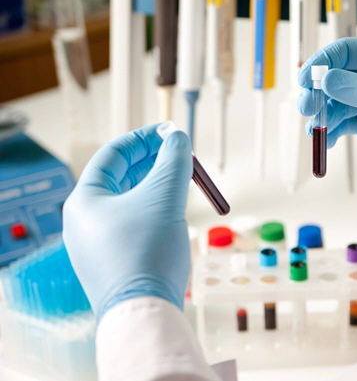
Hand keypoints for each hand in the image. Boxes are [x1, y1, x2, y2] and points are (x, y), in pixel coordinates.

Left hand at [63, 124, 192, 320]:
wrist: (143, 312)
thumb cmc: (146, 253)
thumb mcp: (164, 196)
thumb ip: (173, 161)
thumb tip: (178, 138)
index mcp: (84, 200)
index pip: (114, 154)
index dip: (146, 138)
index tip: (172, 133)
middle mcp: (84, 221)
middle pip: (121, 178)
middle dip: (155, 164)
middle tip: (182, 157)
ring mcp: (96, 245)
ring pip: (129, 202)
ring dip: (157, 188)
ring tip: (183, 183)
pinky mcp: (112, 263)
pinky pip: (132, 225)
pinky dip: (154, 211)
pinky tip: (174, 214)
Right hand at [297, 38, 356, 198]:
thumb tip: (327, 80)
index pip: (347, 52)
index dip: (323, 63)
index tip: (306, 80)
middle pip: (334, 76)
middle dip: (316, 91)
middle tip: (305, 107)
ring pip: (333, 101)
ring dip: (321, 114)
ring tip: (315, 130)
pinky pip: (339, 122)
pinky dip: (329, 130)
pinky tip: (325, 140)